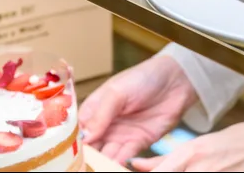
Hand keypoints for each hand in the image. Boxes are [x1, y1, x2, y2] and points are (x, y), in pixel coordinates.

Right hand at [79, 54, 197, 163]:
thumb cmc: (143, 78)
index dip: (73, 141)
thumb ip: (101, 115)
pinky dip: (117, 164)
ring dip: (101, 162)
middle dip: (86, 156)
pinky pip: (124, 157)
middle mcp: (106, 124)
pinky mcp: (138, 142)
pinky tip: (111, 167)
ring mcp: (121, 134)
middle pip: (91, 145)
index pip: (78, 129)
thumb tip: (85, 137)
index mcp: (95, 108)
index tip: (68, 153)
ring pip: (106, 154)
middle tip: (82, 164)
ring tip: (95, 168)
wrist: (175, 81)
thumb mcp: (117, 92)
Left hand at [129, 121, 243, 171]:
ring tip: (180, 170)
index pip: (159, 172)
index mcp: (191, 154)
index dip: (147, 173)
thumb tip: (138, 164)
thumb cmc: (232, 142)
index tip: (121, 171)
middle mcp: (200, 169)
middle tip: (143, 171)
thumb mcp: (197, 146)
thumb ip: (166, 159)